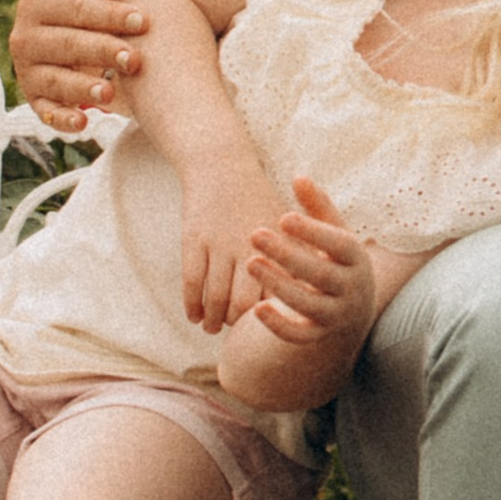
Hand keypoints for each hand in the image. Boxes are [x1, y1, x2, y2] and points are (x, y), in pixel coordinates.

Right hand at [12, 0, 146, 132]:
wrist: (72, 35)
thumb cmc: (87, 7)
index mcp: (36, 3)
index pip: (75, 8)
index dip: (109, 14)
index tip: (144, 21)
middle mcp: (24, 37)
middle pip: (66, 45)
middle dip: (102, 51)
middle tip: (136, 59)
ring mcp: (27, 71)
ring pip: (55, 80)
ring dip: (82, 88)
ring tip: (111, 93)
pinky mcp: (35, 99)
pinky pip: (46, 112)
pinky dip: (62, 120)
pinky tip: (83, 124)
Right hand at [183, 136, 288, 331]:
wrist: (222, 166)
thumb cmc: (258, 200)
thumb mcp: (284, 224)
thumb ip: (297, 256)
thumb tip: (308, 294)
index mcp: (276, 244)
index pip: (276, 292)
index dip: (272, 314)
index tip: (269, 326)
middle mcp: (247, 246)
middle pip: (243, 301)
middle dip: (239, 322)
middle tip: (236, 333)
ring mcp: (218, 243)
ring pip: (215, 295)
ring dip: (213, 319)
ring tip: (212, 329)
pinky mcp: (194, 240)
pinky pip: (192, 281)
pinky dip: (192, 304)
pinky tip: (193, 316)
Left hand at [238, 180, 373, 353]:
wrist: (353, 306)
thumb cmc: (336, 257)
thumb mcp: (333, 231)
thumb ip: (316, 206)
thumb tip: (299, 176)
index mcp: (357, 258)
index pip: (339, 245)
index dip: (313, 232)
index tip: (283, 217)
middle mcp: (351, 288)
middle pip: (320, 274)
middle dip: (287, 255)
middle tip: (255, 235)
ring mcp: (336, 314)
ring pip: (308, 304)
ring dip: (279, 285)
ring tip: (251, 264)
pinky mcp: (318, 334)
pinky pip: (300, 335)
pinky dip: (279, 325)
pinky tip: (256, 309)